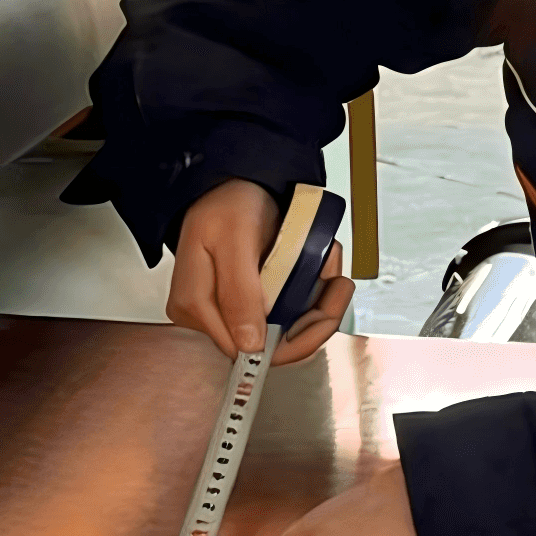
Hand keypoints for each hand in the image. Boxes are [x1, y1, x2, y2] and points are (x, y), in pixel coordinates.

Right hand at [169, 178, 353, 366]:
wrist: (231, 183)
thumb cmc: (226, 204)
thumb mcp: (234, 240)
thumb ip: (239, 292)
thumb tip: (250, 344)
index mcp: (196, 307)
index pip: (249, 352)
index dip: (295, 338)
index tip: (327, 308)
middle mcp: (210, 316)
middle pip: (272, 344)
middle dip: (314, 316)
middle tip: (339, 284)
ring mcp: (231, 310)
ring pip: (285, 329)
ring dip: (317, 302)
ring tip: (331, 266)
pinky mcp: (249, 302)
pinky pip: (286, 311)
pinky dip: (310, 291)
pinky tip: (321, 266)